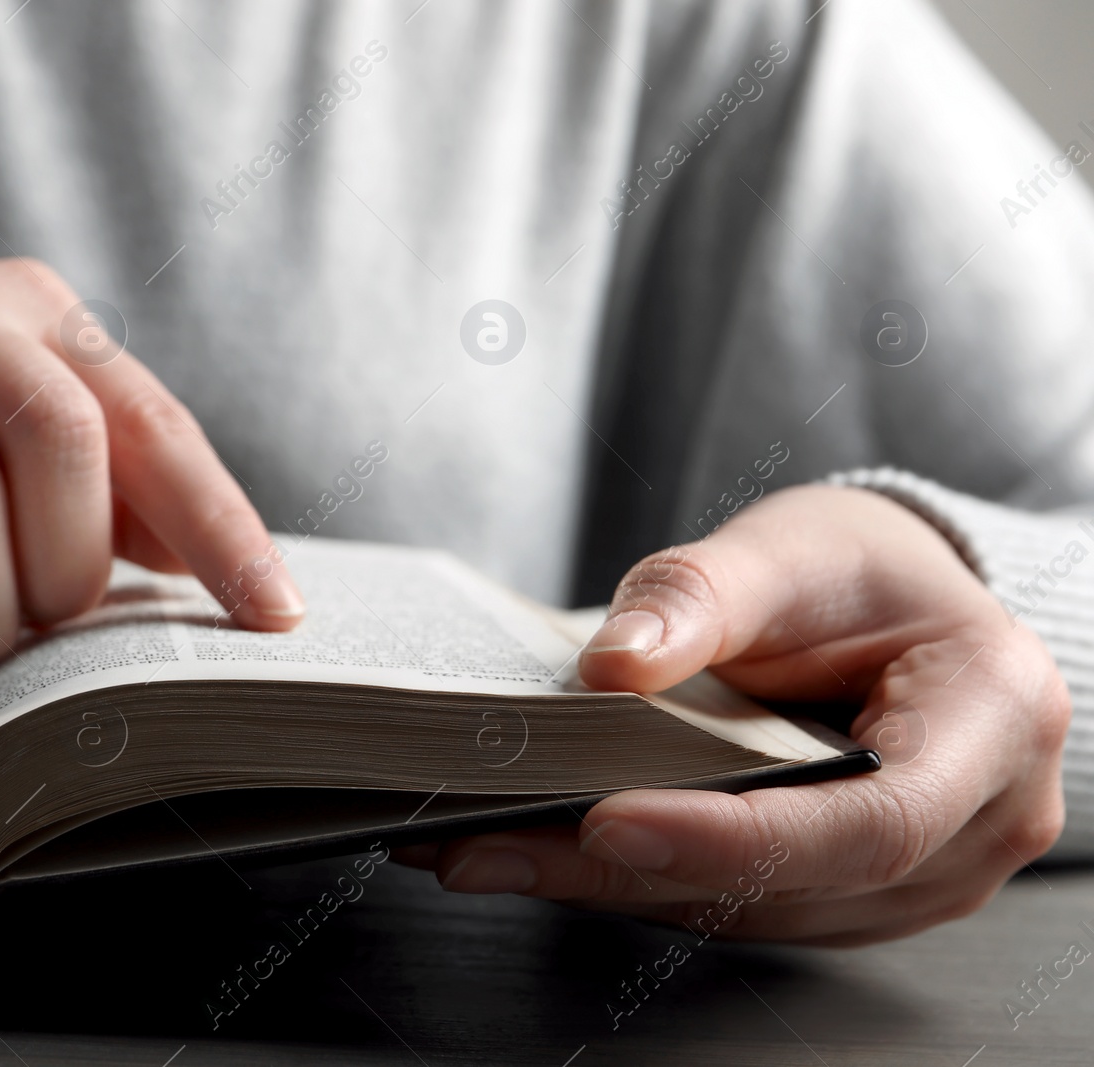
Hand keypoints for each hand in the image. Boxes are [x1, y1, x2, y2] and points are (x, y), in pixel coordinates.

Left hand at [406, 484, 1070, 944]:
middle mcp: (973, 826)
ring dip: (605, 884)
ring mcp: (914, 876)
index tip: (605, 819)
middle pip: (790, 884)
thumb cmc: (859, 568)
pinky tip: (535, 845)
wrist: (894, 603)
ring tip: (478, 843)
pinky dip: (630, 877)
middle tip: (482, 843)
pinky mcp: (841, 891)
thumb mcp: (789, 548)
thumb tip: (610, 662)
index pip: (868, 821)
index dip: (734, 838)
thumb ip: (703, 595)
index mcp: (989, 724)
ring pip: (748, 910)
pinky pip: (732, 903)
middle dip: (625, 868)